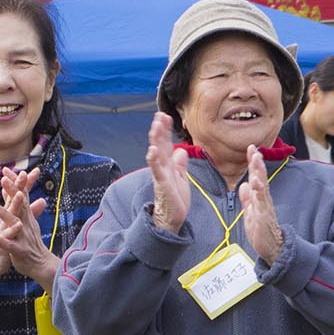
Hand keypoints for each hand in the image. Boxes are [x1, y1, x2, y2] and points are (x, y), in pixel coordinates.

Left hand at [0, 169, 57, 289]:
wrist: (41, 265)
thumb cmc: (32, 242)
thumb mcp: (29, 222)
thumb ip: (25, 206)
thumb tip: (23, 191)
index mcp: (27, 217)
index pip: (22, 196)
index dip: (15, 183)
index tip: (6, 170)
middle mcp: (26, 224)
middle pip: (19, 205)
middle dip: (12, 192)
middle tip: (3, 179)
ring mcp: (23, 237)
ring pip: (13, 223)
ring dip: (3, 213)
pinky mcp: (18, 250)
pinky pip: (8, 244)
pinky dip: (0, 239)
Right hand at [146, 113, 191, 232]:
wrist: (172, 219)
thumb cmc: (176, 200)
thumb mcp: (181, 178)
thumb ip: (180, 165)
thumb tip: (181, 150)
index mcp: (168, 165)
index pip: (166, 144)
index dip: (165, 130)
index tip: (165, 116)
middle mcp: (163, 168)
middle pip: (159, 145)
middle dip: (159, 130)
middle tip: (159, 115)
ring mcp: (161, 175)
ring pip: (157, 154)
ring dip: (156, 140)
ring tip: (155, 127)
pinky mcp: (162, 185)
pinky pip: (157, 171)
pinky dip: (154, 161)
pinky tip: (152, 151)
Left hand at [237, 146, 285, 263]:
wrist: (272, 249)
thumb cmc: (261, 232)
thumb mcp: (250, 213)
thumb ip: (247, 199)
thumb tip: (243, 184)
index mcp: (259, 198)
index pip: (256, 176)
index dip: (253, 162)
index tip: (251, 147)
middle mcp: (263, 199)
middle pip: (261, 178)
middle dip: (257, 163)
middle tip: (254, 149)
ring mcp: (265, 207)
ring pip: (262, 187)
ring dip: (259, 173)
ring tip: (256, 161)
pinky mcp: (264, 216)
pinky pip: (262, 202)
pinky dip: (259, 192)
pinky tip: (256, 183)